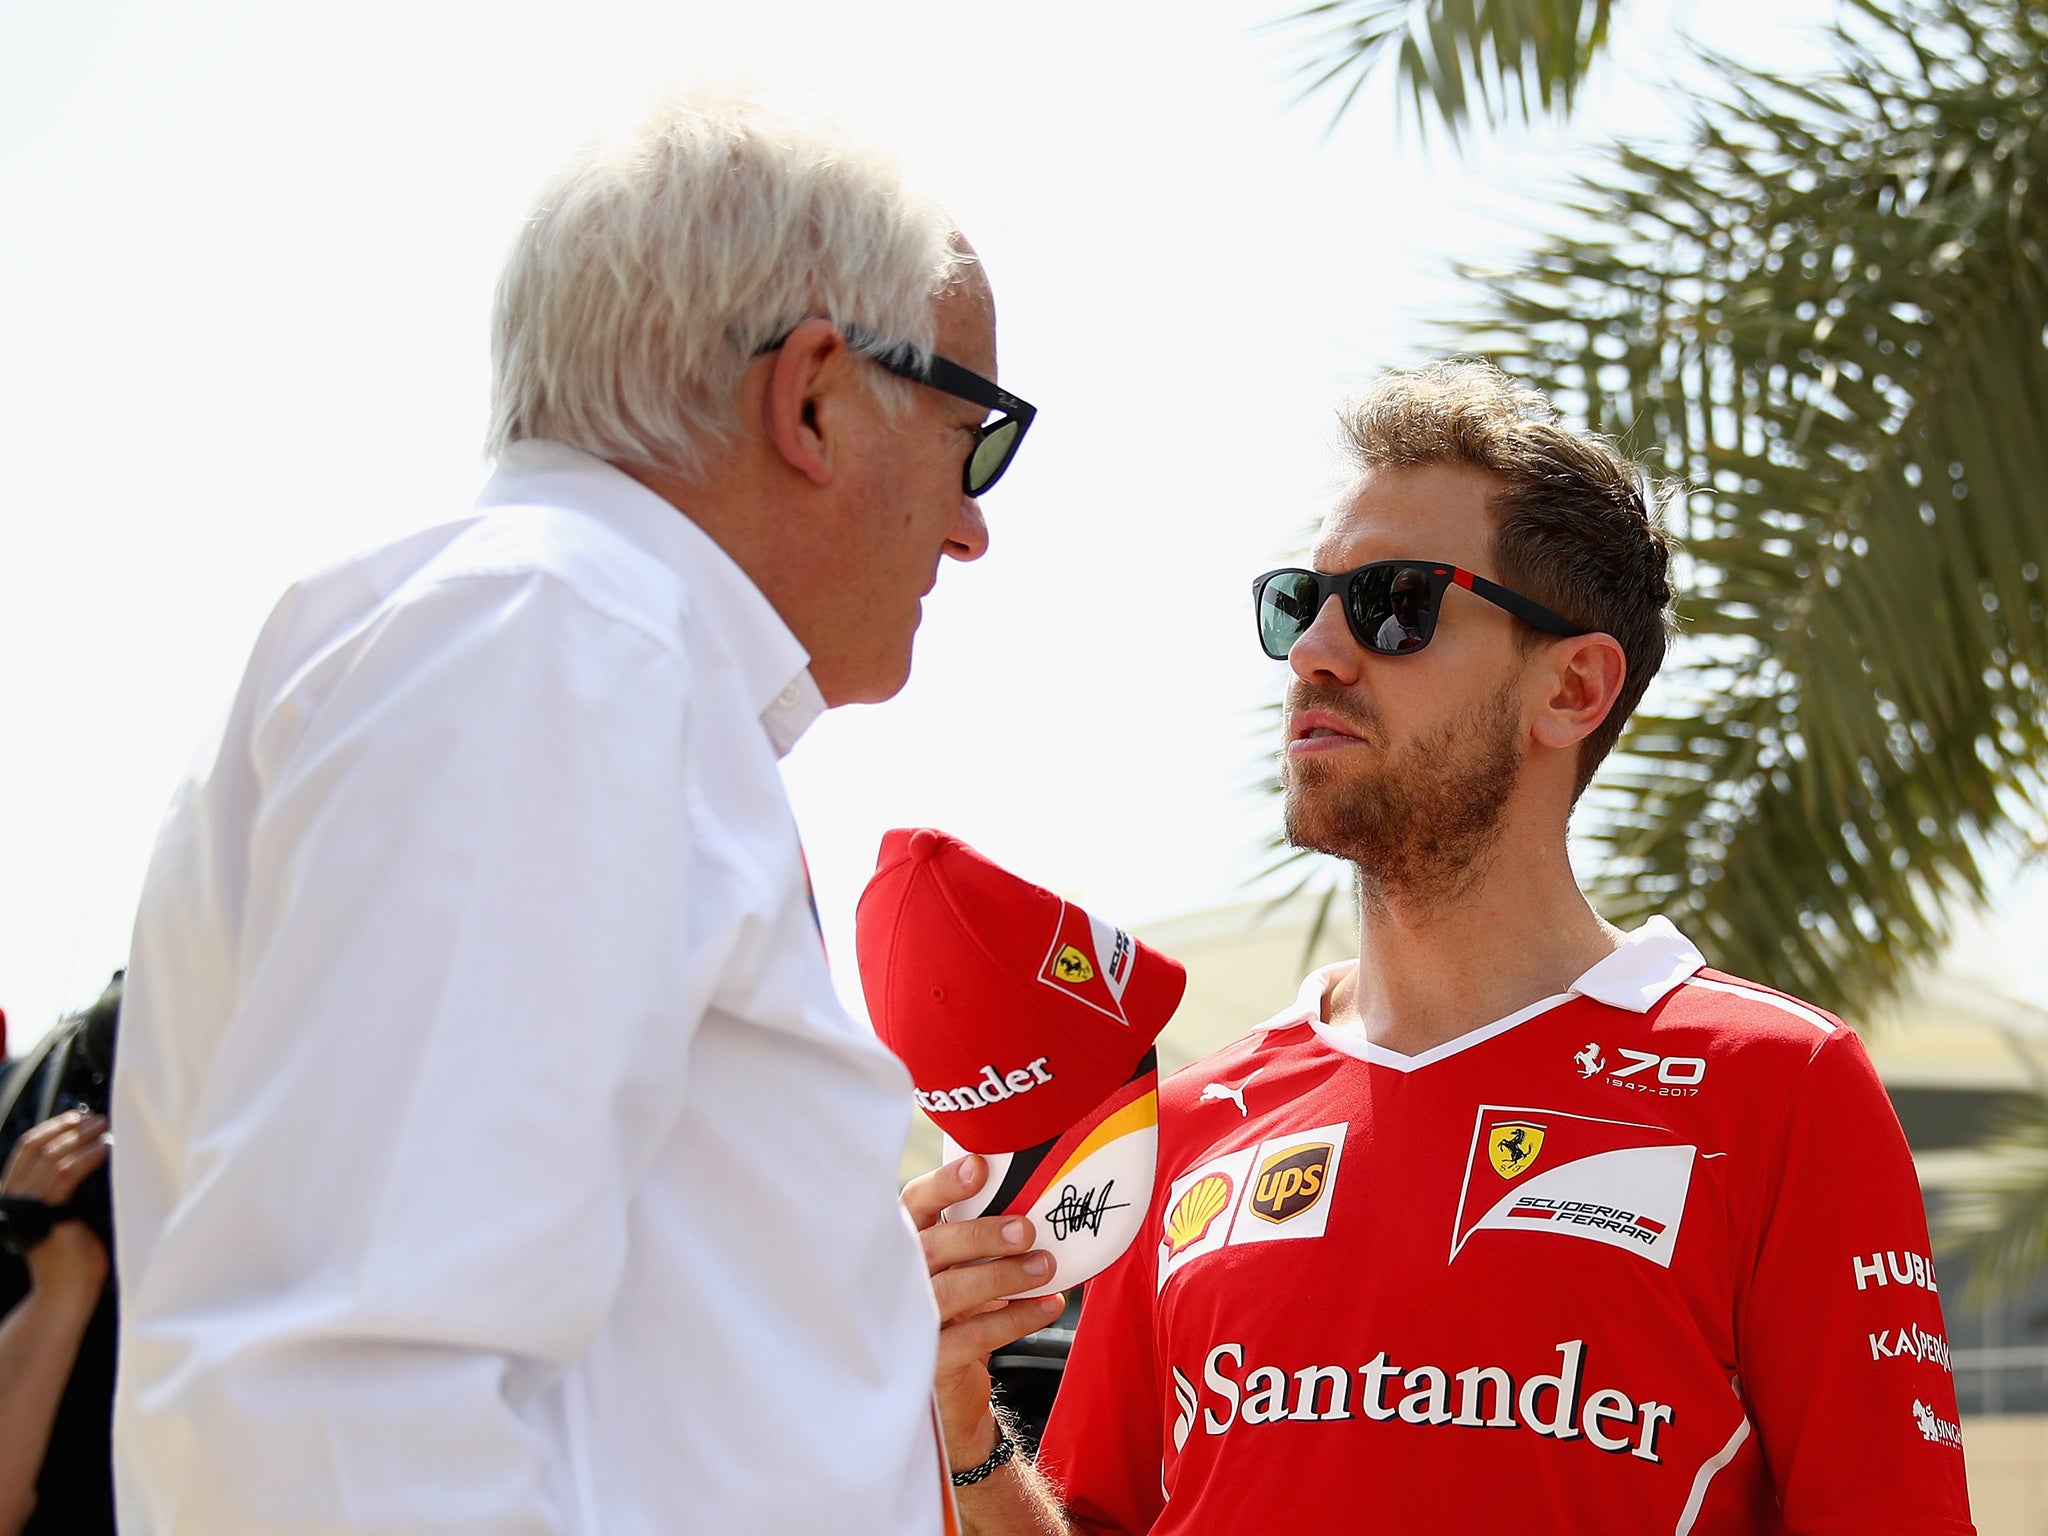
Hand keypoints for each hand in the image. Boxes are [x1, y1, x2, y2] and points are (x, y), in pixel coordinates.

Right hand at [1, 1110, 110, 1297]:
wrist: (65, 1293)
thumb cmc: (72, 1257)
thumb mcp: (63, 1213)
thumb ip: (62, 1189)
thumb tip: (86, 1153)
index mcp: (14, 1198)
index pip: (26, 1150)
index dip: (51, 1128)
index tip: (76, 1117)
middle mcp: (14, 1200)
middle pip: (36, 1148)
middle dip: (68, 1128)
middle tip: (96, 1120)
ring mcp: (28, 1208)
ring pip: (53, 1158)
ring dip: (81, 1138)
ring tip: (104, 1129)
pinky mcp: (47, 1216)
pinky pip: (67, 1176)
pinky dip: (87, 1157)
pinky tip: (104, 1149)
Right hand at [903, 1153, 1064, 1466]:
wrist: (950, 1399)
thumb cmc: (959, 1319)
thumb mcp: (961, 1272)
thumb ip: (978, 1240)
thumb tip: (1036, 1202)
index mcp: (905, 1247)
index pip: (913, 1206)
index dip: (942, 1186)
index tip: (979, 1168)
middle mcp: (897, 1282)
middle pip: (931, 1248)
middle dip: (980, 1234)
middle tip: (1026, 1229)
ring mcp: (908, 1325)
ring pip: (952, 1292)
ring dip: (1003, 1276)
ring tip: (1045, 1266)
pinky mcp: (929, 1364)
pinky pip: (974, 1336)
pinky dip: (1015, 1319)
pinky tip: (1048, 1305)